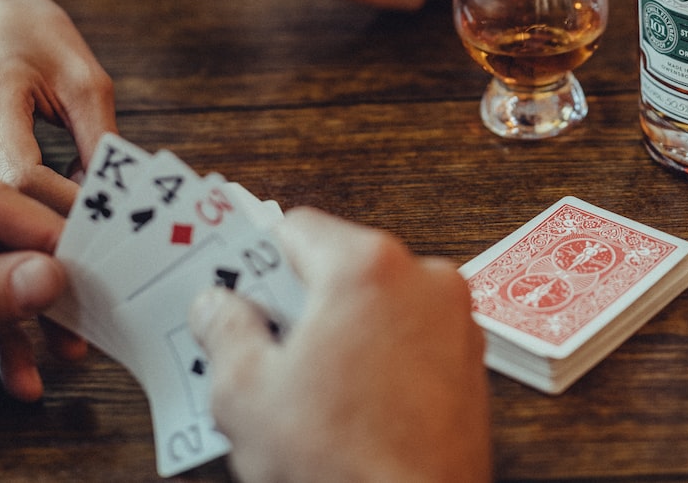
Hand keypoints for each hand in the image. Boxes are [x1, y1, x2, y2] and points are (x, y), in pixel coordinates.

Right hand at [0, 0, 116, 213]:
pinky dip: (25, 202)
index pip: (23, 175)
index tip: (105, 215)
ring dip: (42, 212)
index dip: (66, 201)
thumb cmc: (37, 39)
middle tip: (104, 226)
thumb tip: (113, 193)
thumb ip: (99, 137)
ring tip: (84, 213)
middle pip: (7, 196)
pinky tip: (56, 198)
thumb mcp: (85, 79)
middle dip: (58, 214)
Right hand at [188, 208, 492, 482]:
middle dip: (301, 301)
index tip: (236, 281)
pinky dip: (381, 355)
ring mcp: (456, 321)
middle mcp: (424, 280)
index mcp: (368, 268)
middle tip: (261, 342)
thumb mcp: (247, 394)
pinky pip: (412, 338)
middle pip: (342, 265)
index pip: (297, 228)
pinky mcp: (471, 363)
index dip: (257, 257)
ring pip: (380, 303)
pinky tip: (350, 402)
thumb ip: (225, 332)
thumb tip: (216, 308)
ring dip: (343, 329)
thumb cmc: (343, 464)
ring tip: (305, 386)